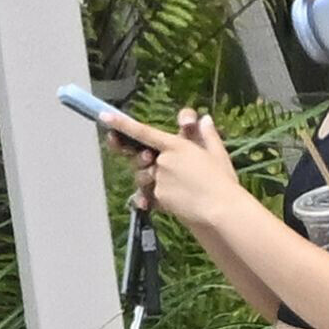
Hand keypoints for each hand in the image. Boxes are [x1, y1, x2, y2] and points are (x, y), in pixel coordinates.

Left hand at [102, 106, 241, 230]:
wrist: (221, 211)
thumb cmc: (223, 182)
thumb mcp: (217, 155)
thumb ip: (207, 136)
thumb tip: (204, 120)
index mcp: (176, 146)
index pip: (144, 132)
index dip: (122, 124)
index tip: (105, 117)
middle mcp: (163, 161)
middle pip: (141, 158)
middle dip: (142, 160)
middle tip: (154, 164)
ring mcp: (159, 180)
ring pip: (144, 177)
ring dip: (152, 180)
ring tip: (178, 189)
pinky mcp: (158, 197)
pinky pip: (149, 196)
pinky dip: (156, 198)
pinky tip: (173, 204)